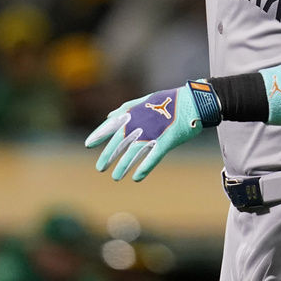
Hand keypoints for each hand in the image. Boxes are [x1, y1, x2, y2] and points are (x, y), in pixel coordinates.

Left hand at [85, 84, 204, 181]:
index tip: (87, 145)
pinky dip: (143, 169)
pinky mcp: (166, 141)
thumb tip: (109, 116)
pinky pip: (152, 158)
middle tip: (100, 168)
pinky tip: (136, 178)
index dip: (98, 135)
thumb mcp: (143, 102)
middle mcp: (139, 123)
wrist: (192, 101)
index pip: (110, 125)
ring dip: (123, 166)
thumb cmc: (167, 102)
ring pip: (132, 154)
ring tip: (115, 177)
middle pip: (118, 143)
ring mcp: (152, 133)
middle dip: (108, 156)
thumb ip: (125, 110)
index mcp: (133, 112)